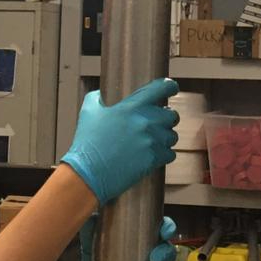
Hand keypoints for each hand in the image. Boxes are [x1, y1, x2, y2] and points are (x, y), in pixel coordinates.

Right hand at [61, 79, 179, 204]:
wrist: (88, 173)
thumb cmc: (87, 143)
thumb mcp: (88, 112)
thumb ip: (97, 98)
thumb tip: (101, 95)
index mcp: (132, 106)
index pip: (162, 88)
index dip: (170, 87)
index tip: (171, 89)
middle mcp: (146, 121)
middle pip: (172, 115)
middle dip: (166, 119)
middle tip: (157, 123)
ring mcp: (152, 141)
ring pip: (172, 136)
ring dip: (164, 138)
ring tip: (152, 142)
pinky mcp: (154, 159)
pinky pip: (170, 154)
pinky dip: (163, 155)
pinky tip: (152, 155)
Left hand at [64, 216, 178, 260]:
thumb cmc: (95, 254)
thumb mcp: (92, 235)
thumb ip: (92, 222)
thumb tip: (95, 209)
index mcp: (141, 235)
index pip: (161, 226)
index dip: (167, 228)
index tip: (165, 233)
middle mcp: (149, 251)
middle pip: (168, 248)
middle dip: (165, 253)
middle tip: (153, 260)